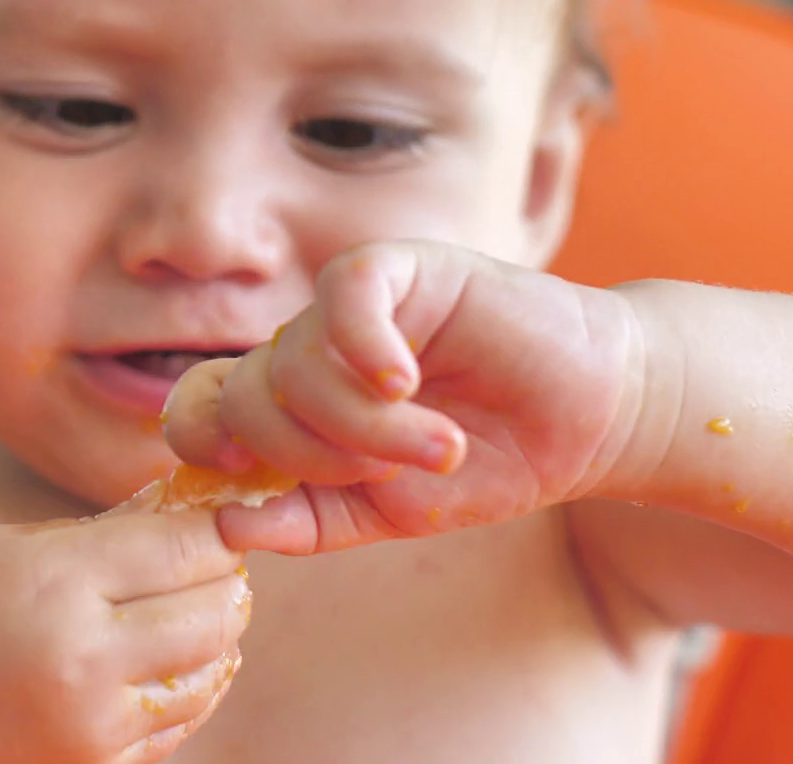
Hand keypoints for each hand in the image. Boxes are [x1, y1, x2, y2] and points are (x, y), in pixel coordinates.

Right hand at [0, 486, 251, 763]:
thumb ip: (97, 533)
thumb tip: (186, 507)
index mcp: (55, 584)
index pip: (190, 545)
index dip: (217, 524)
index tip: (218, 513)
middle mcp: (83, 661)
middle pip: (217, 610)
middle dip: (224, 578)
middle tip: (211, 558)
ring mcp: (91, 730)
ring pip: (209, 673)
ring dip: (212, 636)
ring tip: (185, 607)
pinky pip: (176, 727)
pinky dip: (184, 690)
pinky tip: (159, 663)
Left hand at [165, 240, 642, 553]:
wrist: (589, 419)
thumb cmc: (490, 461)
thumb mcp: (391, 513)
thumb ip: (310, 521)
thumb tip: (226, 525)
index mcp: (293, 407)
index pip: (202, 408)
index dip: (205, 444)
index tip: (249, 481)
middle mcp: (309, 350)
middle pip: (246, 398)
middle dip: (310, 456)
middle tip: (386, 476)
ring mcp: (349, 306)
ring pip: (296, 364)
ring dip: (366, 427)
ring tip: (440, 445)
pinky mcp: (401, 266)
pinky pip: (344, 297)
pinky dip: (366, 349)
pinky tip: (409, 382)